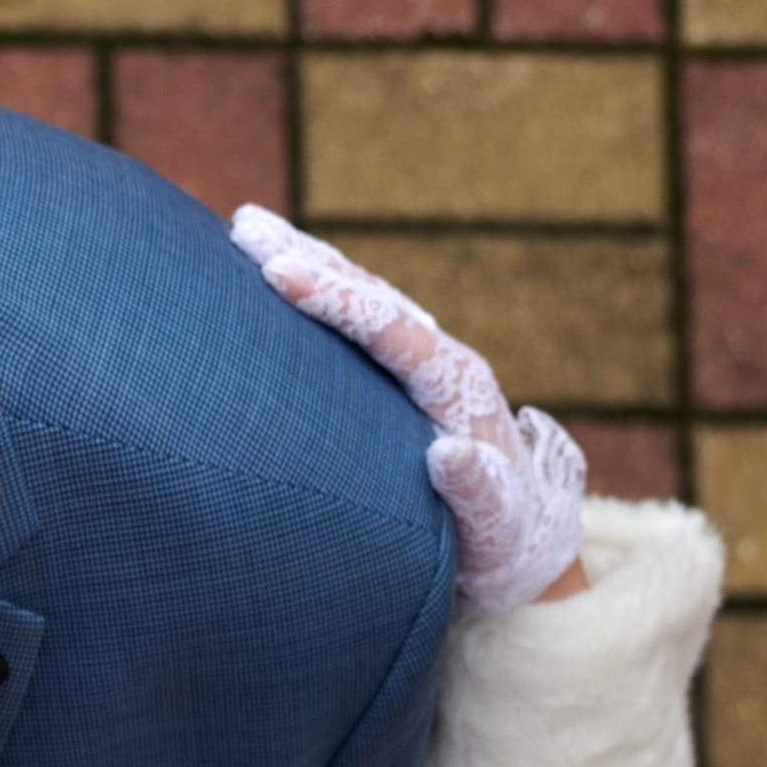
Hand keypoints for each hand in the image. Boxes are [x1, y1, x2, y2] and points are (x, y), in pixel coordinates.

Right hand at [230, 207, 588, 614]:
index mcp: (457, 385)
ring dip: (306, 258)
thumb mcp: (495, 524)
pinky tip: (275, 272)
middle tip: (244, 229)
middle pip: (369, 295)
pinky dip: (317, 288)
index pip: (389, 327)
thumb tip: (449, 454)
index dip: (333, 299)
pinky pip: (355, 319)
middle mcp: (440, 359)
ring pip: (360, 296)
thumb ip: (476, 490)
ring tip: (246, 228)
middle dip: (307, 257)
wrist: (523, 538)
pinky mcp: (402, 375)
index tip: (277, 274)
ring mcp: (421, 363)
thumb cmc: (502, 537)